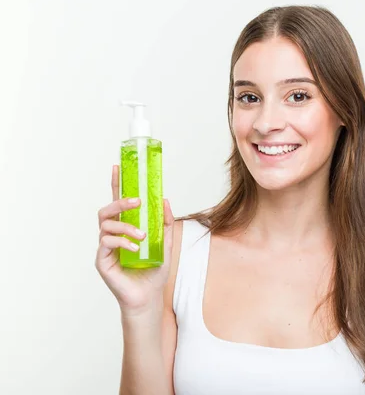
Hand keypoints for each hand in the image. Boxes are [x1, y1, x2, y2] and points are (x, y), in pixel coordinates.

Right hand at [95, 165, 173, 315]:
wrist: (149, 296)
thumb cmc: (154, 270)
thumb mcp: (165, 243)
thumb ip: (165, 223)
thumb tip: (165, 199)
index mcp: (126, 228)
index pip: (118, 202)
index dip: (117, 184)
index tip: (118, 166)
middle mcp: (113, 235)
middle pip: (107, 210)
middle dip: (119, 201)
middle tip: (137, 202)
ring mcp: (105, 247)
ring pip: (106, 225)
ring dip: (125, 226)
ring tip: (142, 236)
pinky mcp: (101, 260)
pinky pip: (106, 244)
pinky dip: (122, 242)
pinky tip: (134, 248)